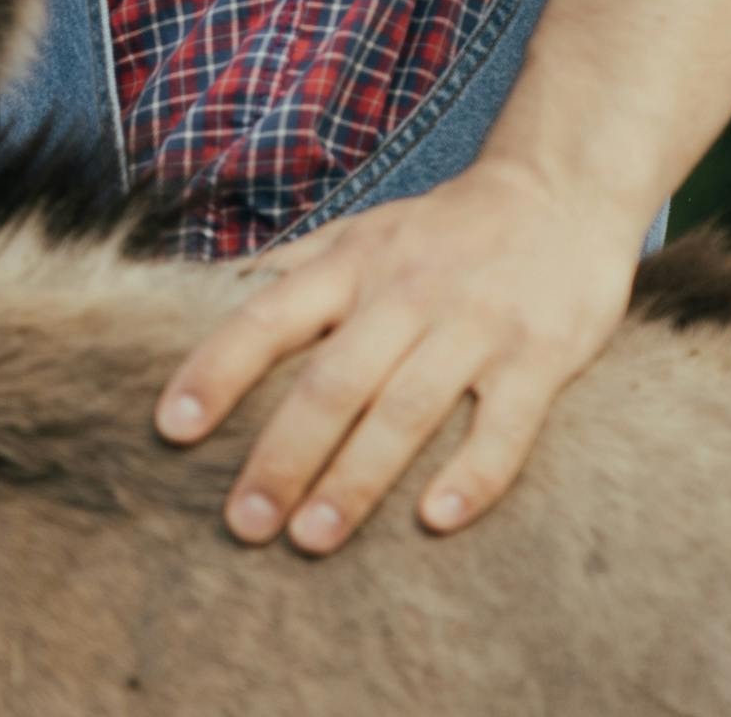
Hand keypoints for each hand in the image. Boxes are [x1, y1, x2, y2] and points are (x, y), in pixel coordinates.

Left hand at [154, 158, 642, 551]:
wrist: (557, 192)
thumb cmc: (440, 231)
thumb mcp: (359, 232)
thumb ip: (289, 269)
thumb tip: (199, 294)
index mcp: (350, 264)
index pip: (268, 317)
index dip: (216, 369)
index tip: (172, 426)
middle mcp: (405, 292)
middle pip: (332, 381)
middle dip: (283, 455)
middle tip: (242, 523)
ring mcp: (474, 324)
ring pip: (405, 409)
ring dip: (356, 479)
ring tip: (311, 539)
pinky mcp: (539, 355)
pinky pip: (504, 425)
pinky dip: (472, 474)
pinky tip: (436, 520)